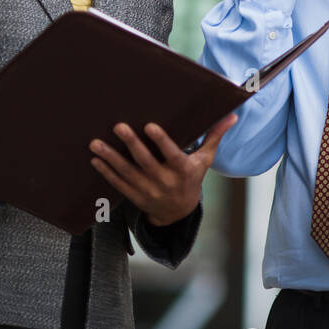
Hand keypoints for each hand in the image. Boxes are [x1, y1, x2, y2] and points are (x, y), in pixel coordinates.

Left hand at [88, 114, 237, 226]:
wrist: (179, 212)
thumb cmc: (192, 178)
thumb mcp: (205, 160)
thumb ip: (214, 137)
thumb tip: (232, 116)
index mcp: (183, 171)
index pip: (172, 155)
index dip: (161, 142)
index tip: (150, 126)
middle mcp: (165, 182)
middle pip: (146, 162)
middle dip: (131, 144)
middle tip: (119, 126)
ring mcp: (148, 191)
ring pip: (127, 173)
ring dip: (111, 157)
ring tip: (96, 143)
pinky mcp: (135, 196)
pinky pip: (118, 184)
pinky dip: (106, 172)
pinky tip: (96, 159)